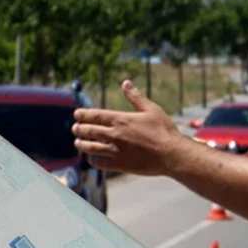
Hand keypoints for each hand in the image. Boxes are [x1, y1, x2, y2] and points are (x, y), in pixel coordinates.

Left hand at [72, 80, 186, 175]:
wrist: (172, 154)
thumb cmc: (164, 131)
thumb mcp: (151, 109)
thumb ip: (135, 97)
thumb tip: (125, 83)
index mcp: (121, 119)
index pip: (94, 115)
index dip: (82, 114)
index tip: (77, 114)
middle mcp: (115, 135)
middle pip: (88, 131)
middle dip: (79, 129)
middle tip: (75, 128)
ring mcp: (116, 151)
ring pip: (90, 148)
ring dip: (81, 144)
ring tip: (78, 143)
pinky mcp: (120, 164)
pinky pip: (99, 163)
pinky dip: (92, 160)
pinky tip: (92, 158)